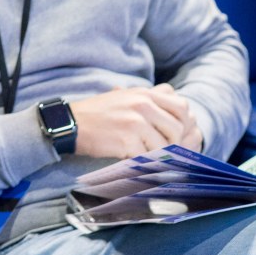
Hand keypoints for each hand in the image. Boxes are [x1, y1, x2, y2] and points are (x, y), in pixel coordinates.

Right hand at [69, 84, 197, 157]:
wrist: (71, 123)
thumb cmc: (99, 113)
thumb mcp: (126, 96)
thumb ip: (151, 100)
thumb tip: (180, 112)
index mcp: (145, 94)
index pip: (182, 107)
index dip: (183, 124)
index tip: (174, 135)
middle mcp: (143, 105)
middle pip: (177, 128)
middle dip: (172, 143)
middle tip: (161, 150)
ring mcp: (135, 122)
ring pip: (164, 145)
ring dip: (156, 154)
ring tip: (143, 154)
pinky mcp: (127, 140)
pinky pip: (147, 156)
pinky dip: (142, 161)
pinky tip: (131, 158)